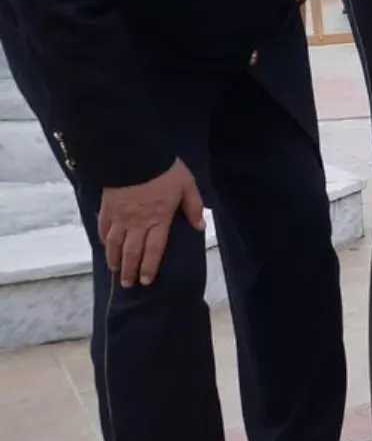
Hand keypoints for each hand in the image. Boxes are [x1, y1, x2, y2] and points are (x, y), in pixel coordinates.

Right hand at [98, 159, 205, 288]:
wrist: (135, 156)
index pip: (154, 250)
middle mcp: (137, 224)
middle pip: (132, 252)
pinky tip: (104, 246)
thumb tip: (199, 227)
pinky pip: (103, 228)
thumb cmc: (164, 170)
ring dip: (114, 259)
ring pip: (115, 244)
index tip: (146, 281)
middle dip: (129, 270)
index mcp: (158, 220)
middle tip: (128, 284)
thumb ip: (193, 207)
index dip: (149, 267)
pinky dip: (103, 240)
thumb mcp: (187, 185)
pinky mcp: (107, 208)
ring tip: (115, 270)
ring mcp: (120, 217)